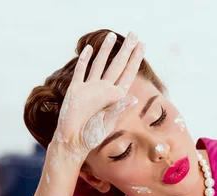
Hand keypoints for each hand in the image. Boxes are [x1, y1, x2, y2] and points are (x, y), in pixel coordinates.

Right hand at [52, 31, 143, 158]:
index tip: (142, 45)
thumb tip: (134, 98)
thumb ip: (119, 109)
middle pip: (117, 64)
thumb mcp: (109, 122)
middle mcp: (103, 89)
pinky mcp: (75, 90)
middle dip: (126, 49)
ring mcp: (89, 88)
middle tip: (134, 34)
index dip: (135, 59)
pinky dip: (84, 60)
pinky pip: (81, 71)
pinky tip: (90, 49)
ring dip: (105, 50)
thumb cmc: (93, 135)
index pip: (128, 73)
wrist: (73, 141)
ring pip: (99, 64)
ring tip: (111, 35)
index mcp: (115, 96)